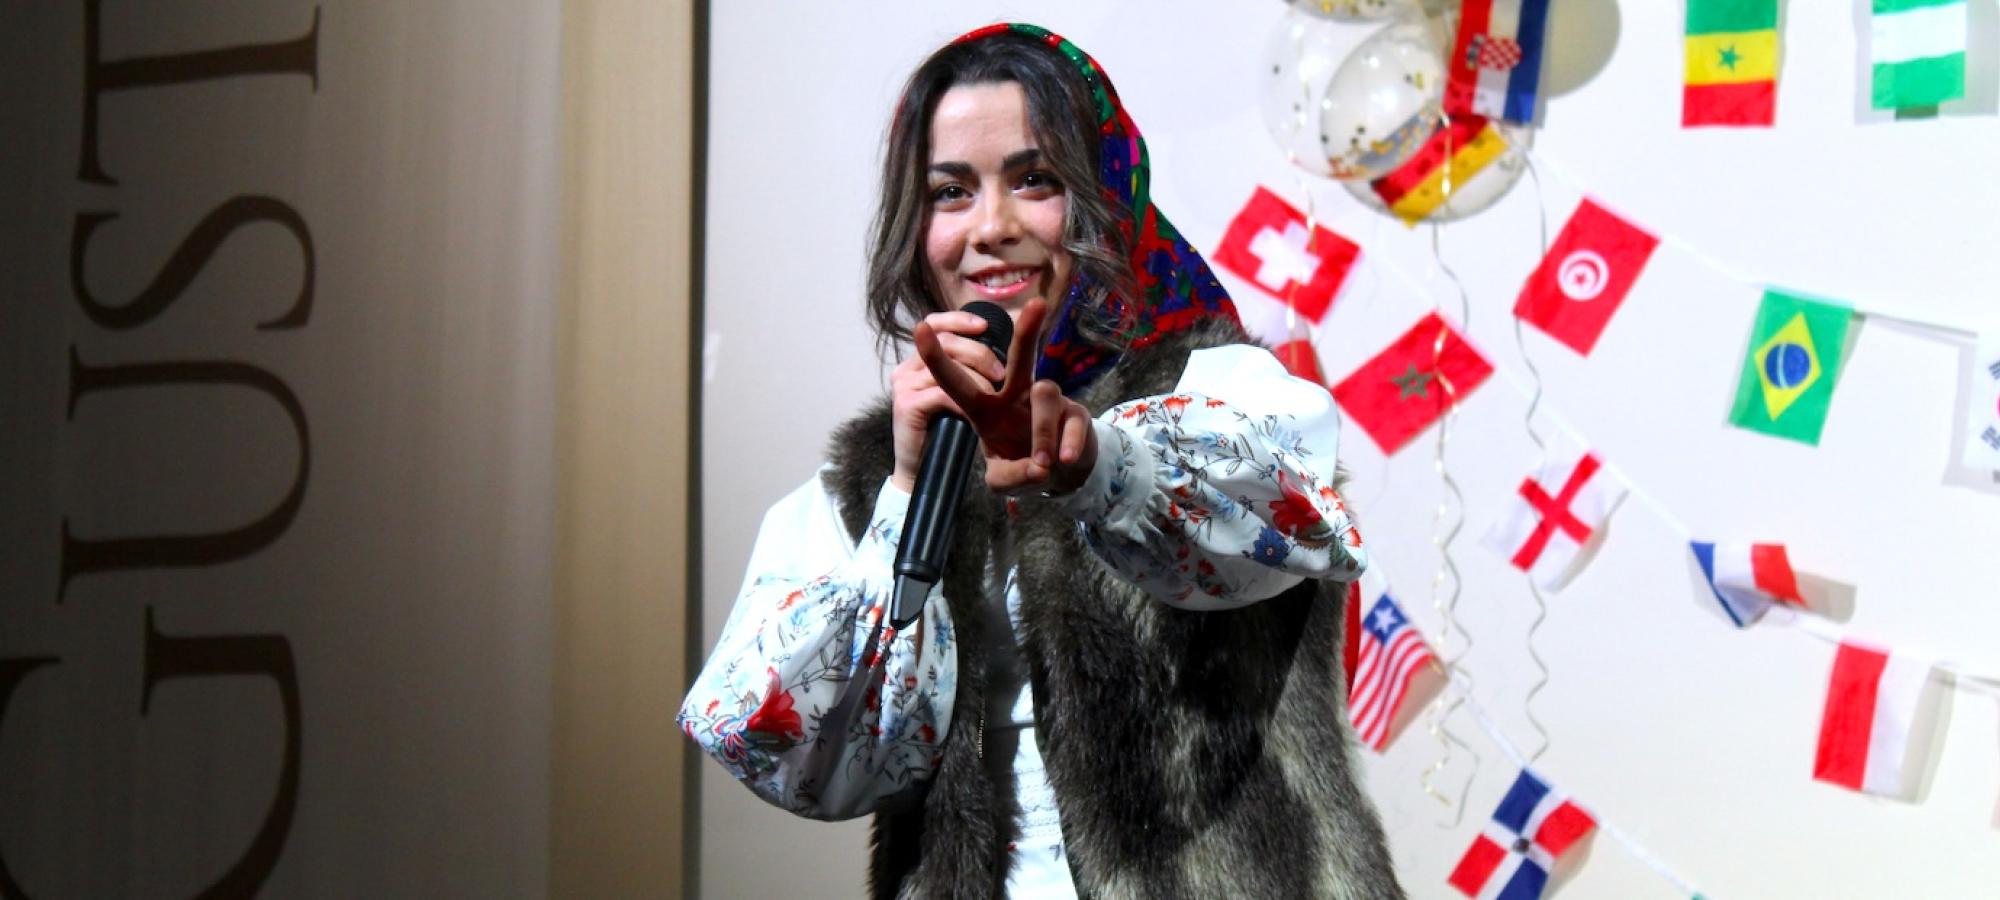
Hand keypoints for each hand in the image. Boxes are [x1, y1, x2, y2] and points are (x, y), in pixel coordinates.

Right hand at [889, 310, 1009, 493]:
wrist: (924, 472)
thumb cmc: (947, 431)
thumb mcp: (959, 394)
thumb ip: (968, 369)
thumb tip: (1001, 348)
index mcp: (919, 361)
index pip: (937, 324)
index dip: (960, 319)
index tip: (986, 325)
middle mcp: (907, 368)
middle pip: (947, 340)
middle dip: (980, 353)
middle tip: (1002, 374)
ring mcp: (904, 386)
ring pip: (947, 367)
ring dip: (978, 379)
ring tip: (997, 393)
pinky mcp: (906, 406)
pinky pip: (942, 394)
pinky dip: (964, 402)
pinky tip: (977, 413)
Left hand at [912, 298, 1096, 495]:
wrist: (1059, 477)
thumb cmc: (1021, 466)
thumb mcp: (1004, 479)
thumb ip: (1010, 477)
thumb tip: (1039, 467)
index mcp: (986, 408)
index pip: (957, 380)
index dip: (937, 357)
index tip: (919, 327)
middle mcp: (1016, 396)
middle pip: (1021, 358)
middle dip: (1026, 332)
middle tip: (1038, 304)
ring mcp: (1050, 401)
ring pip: (1045, 395)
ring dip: (1041, 435)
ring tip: (1042, 465)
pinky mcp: (1076, 413)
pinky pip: (1071, 422)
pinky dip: (1067, 444)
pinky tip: (1065, 459)